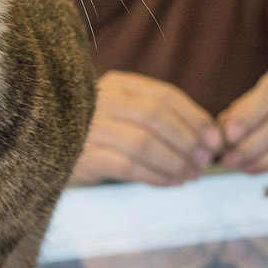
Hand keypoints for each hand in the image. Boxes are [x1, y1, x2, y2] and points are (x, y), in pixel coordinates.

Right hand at [71, 71, 222, 187]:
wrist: (53, 153)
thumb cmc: (104, 134)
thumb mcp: (128, 114)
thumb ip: (161, 119)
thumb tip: (209, 137)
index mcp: (119, 84)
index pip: (165, 96)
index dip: (195, 118)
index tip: (214, 140)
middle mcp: (102, 100)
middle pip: (156, 117)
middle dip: (188, 141)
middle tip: (204, 161)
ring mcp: (90, 127)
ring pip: (144, 143)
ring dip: (174, 162)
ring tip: (190, 175)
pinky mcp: (84, 156)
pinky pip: (128, 166)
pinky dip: (155, 176)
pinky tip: (170, 183)